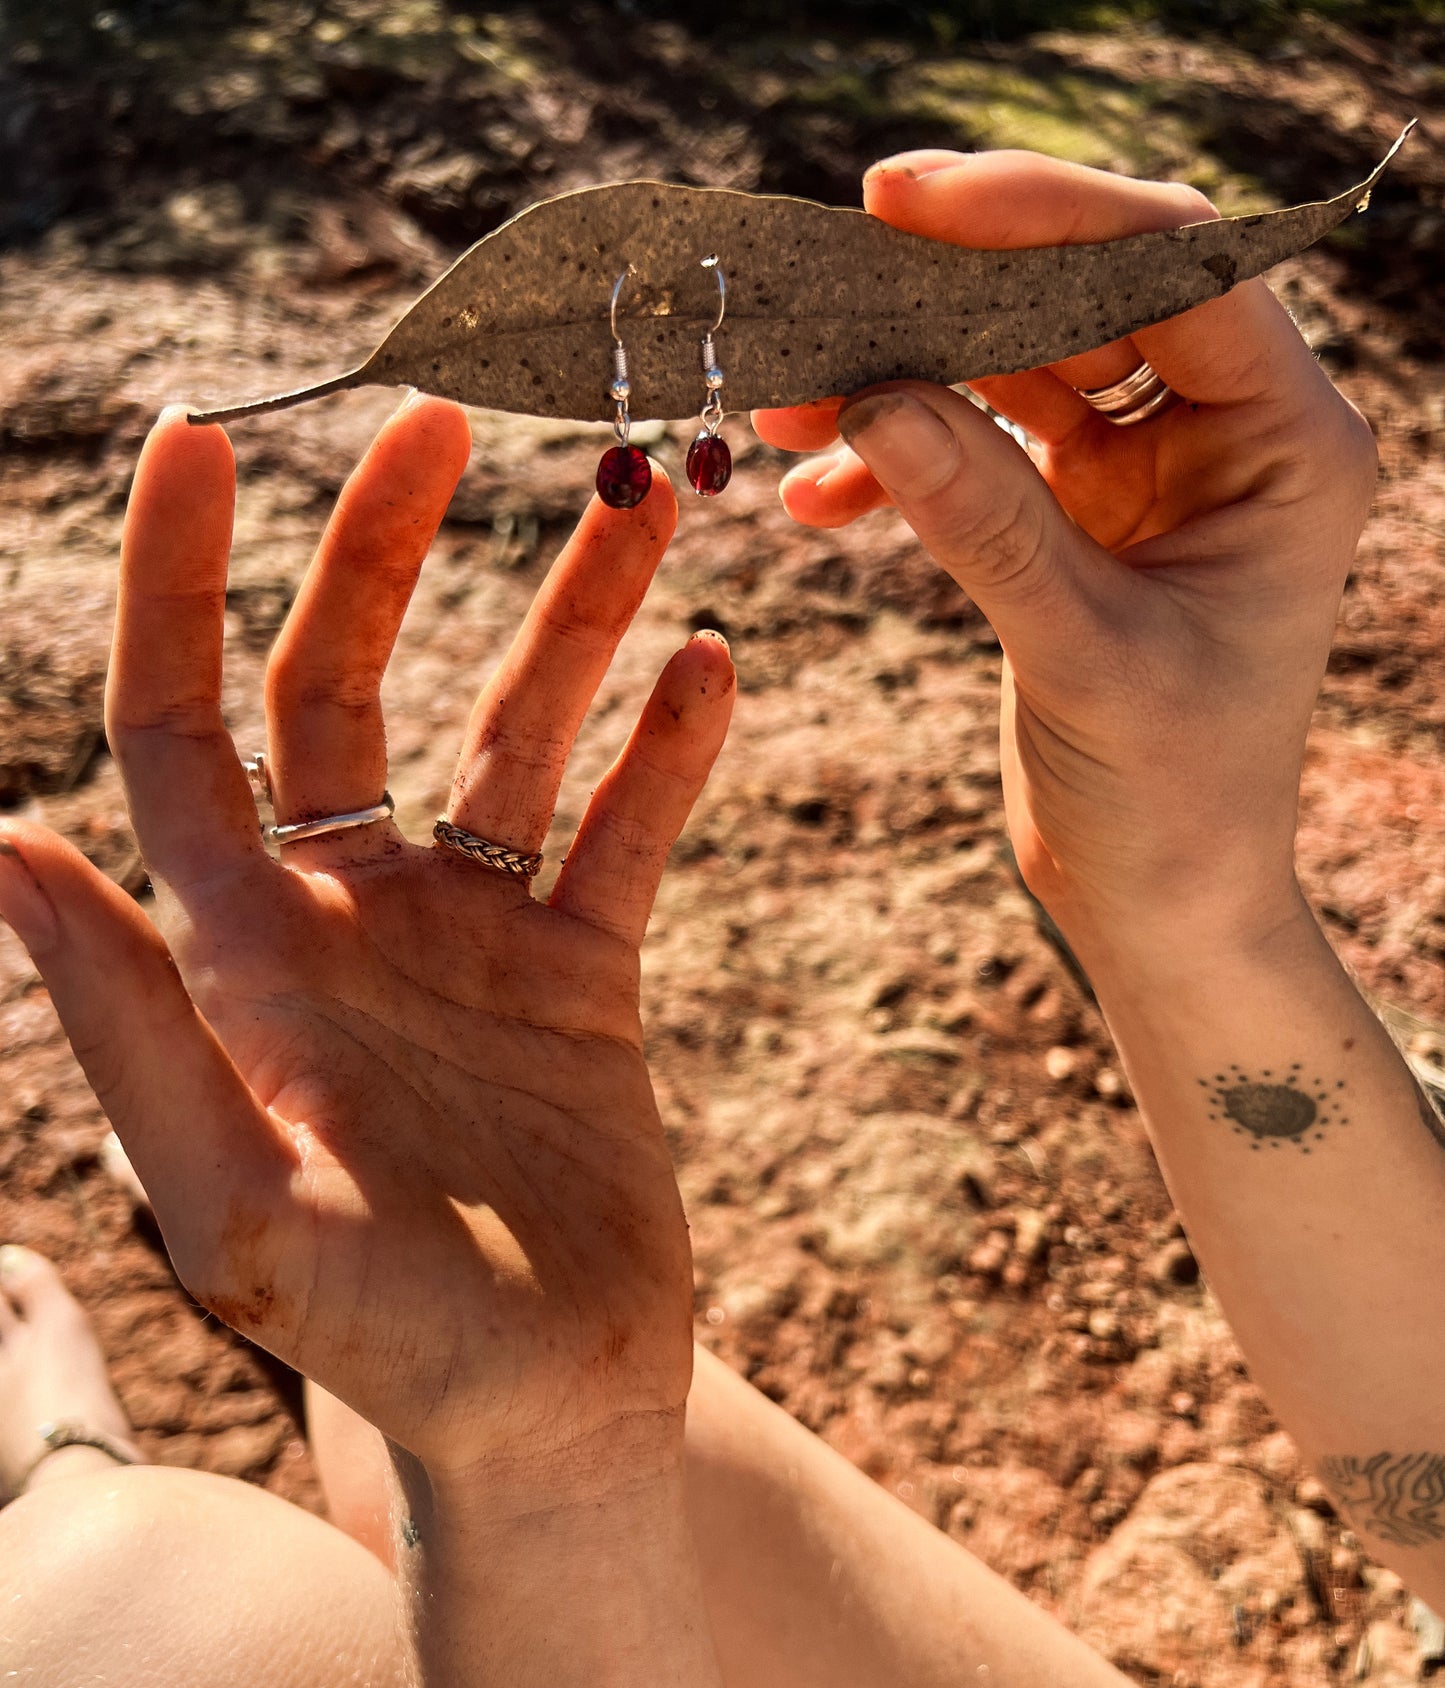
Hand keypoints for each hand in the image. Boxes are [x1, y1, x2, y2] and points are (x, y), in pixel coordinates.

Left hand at [0, 399, 734, 1483]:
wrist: (549, 1412)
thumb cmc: (381, 1339)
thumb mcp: (235, 1200)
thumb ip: (126, 1027)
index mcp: (242, 948)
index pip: (184, 725)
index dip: (179, 583)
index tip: (205, 435)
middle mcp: (348, 915)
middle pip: (347, 683)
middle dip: (377, 547)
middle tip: (445, 414)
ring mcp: (471, 939)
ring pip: (513, 732)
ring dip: (566, 614)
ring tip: (639, 494)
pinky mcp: (582, 978)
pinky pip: (625, 829)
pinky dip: (666, 748)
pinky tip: (711, 664)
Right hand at [754, 149, 1375, 955]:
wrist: (1162, 903)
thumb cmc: (1170, 799)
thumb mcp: (1082, 654)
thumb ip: (983, 521)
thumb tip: (870, 396)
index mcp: (1286, 443)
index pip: (1175, 268)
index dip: (1041, 219)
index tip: (904, 201)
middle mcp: (1228, 433)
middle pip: (1081, 298)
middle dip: (945, 293)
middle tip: (823, 279)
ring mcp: (1151, 468)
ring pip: (1014, 365)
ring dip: (900, 375)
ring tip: (784, 400)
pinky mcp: (1081, 513)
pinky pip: (978, 444)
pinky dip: (898, 458)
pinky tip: (816, 496)